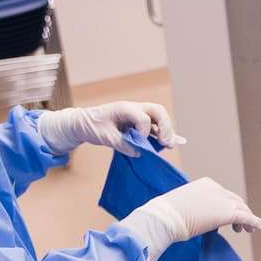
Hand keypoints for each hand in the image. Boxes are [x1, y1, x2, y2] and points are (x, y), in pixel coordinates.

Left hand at [36, 101, 183, 156]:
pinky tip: (177, 141)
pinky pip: (155, 127)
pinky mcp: (139, 125)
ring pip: (159, 119)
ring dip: (167, 131)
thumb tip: (139, 152)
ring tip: (170, 146)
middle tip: (166, 143)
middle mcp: (134, 109)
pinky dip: (165, 134)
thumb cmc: (91, 126)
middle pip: (158, 112)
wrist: (83, 123)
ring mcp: (138, 116)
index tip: (139, 142)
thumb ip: (121, 143)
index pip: (143, 117)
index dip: (144, 131)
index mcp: (124, 108)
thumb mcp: (103, 136)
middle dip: (165, 127)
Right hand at [118, 177, 260, 259]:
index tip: (227, 217)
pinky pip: (246, 216)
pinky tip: (260, 227)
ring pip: (242, 208)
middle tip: (240, 227)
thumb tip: (193, 218)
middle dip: (240, 212)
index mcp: (206, 183)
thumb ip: (193, 208)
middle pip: (235, 200)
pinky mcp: (228, 212)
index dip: (228, 205)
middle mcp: (217, 188)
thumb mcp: (182, 205)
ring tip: (247, 230)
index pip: (223, 194)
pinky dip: (254, 221)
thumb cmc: (166, 214)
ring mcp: (223, 199)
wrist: (164, 217)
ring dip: (247, 219)